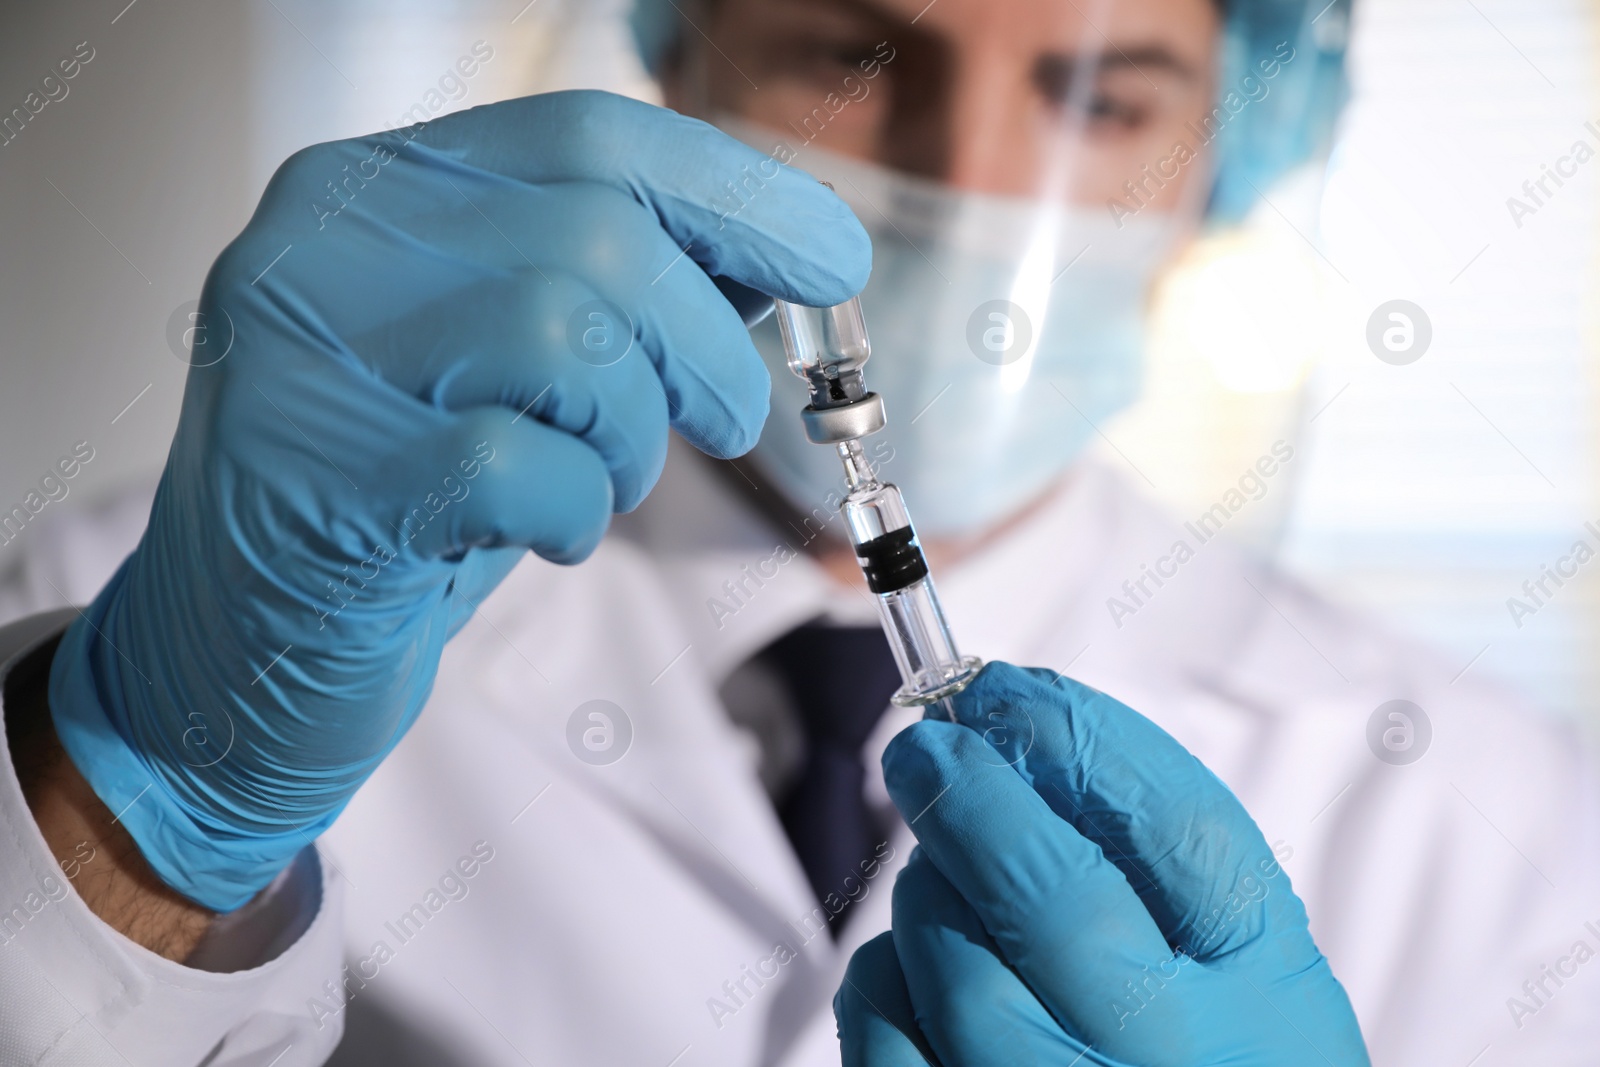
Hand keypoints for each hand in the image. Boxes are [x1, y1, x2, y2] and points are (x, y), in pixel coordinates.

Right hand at [47, 90, 868, 911]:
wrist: (236, 659)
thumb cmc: (396, 505)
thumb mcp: (511, 375)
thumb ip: (618, 299)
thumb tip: (775, 266)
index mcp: (381, 191)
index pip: (590, 138)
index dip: (736, 197)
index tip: (831, 261)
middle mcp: (325, 243)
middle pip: (601, 241)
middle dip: (707, 348)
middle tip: (729, 420)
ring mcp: (304, 356)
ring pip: (567, 337)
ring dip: (633, 436)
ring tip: (602, 485)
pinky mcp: (316, 479)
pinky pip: (519, 463)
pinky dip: (576, 508)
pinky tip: (550, 532)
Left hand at [835, 663, 1369, 1065]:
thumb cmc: (1214, 1059)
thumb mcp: (1248, 968)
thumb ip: (1160, 862)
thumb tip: (1015, 734)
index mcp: (1266, 995)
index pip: (1174, 828)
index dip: (1073, 736)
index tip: (1008, 690)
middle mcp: (1171, 1059)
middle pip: (1055, 900)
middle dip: (974, 798)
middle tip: (927, 746)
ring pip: (958, 969)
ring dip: (932, 892)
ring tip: (946, 874)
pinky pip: (891, 1036)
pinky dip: (886, 977)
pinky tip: (915, 963)